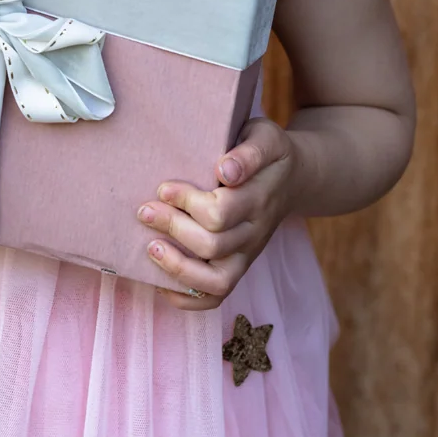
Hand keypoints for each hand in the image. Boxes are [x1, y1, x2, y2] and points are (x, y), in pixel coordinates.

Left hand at [138, 118, 295, 311]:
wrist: (293, 179)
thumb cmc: (267, 154)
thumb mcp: (265, 138)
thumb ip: (248, 152)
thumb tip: (224, 170)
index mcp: (259, 198)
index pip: (221, 211)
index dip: (186, 202)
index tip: (163, 188)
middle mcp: (255, 232)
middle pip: (213, 245)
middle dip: (173, 228)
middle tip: (145, 211)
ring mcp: (247, 255)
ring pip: (217, 281)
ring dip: (177, 268)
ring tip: (150, 247)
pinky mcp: (239, 268)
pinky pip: (216, 297)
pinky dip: (188, 298)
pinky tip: (162, 283)